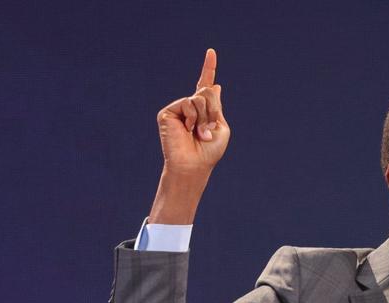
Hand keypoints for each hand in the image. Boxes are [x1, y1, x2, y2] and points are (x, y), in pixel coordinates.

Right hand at [156, 48, 229, 178]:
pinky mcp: (167, 113)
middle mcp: (189, 107)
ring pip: (198, 97)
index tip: (211, 52)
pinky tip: (188, 130)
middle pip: (207, 91)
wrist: (194, 165)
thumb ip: (217, 107)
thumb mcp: (221, 128)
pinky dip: (193, 117)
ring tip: (199, 133)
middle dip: (213, 110)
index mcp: (203, 110)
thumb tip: (215, 85)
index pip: (205, 86)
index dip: (208, 69)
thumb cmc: (208, 152)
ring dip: (204, 116)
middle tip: (208, 130)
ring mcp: (177, 109)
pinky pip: (187, 102)